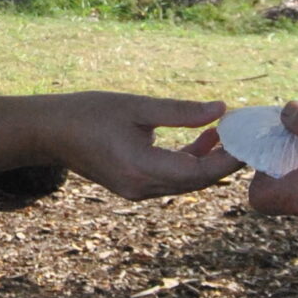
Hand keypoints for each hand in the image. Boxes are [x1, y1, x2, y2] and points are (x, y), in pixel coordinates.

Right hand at [47, 93, 239, 199]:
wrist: (50, 132)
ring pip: (186, 182)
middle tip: (246, 136)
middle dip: (224, 162)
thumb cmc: (89, 113)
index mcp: (141, 168)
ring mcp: (137, 190)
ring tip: (227, 132)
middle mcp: (141, 187)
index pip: (198, 173)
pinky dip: (190, 162)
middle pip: (196, 182)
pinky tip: (204, 138)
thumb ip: (180, 112)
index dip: (227, 160)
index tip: (247, 139)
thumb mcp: (137, 106)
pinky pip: (172, 179)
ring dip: (209, 161)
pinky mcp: (134, 186)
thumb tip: (221, 109)